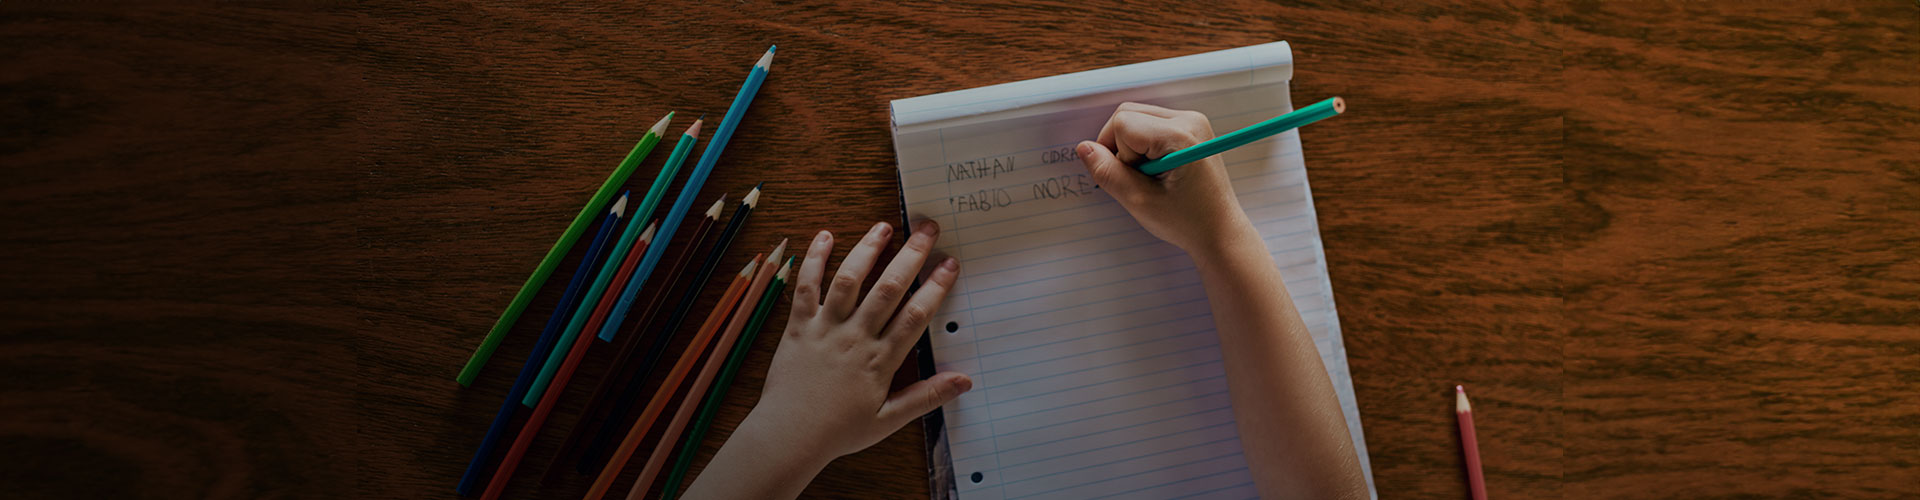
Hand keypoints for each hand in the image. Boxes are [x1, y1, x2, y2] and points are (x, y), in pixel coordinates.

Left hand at [739, 220, 970, 463]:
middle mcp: (854, 338)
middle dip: (909, 257)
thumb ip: (926, 397)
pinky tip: (825, 236)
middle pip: (887, 290)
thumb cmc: (839, 430)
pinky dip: (814, 260)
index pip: (914, 317)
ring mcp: (825, 329)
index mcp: (880, 361)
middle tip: (927, 229)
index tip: (949, 264)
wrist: (789, 435)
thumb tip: (964, 381)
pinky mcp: (799, 326)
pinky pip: (806, 288)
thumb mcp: (888, 420)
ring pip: (849, 281)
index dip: (934, 288)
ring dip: (867, 250)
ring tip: (884, 226)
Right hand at [1078, 102, 1257, 255]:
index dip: (1116, 153)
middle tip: (1139, 179)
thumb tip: (1084, 148)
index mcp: (1180, 136)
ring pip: (1136, 117)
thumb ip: (1107, 172)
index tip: (1134, 180)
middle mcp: (1189, 119)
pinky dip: (1143, 146)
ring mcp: (1192, 121)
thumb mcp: (1139, 202)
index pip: (1122, 124)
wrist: (1220, 232)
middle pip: (1127, 114)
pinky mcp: (1191, 128)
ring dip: (1131, 146)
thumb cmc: (1187, 221)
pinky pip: (1150, 125)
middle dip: (1120, 146)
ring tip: (1150, 176)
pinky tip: (1158, 170)